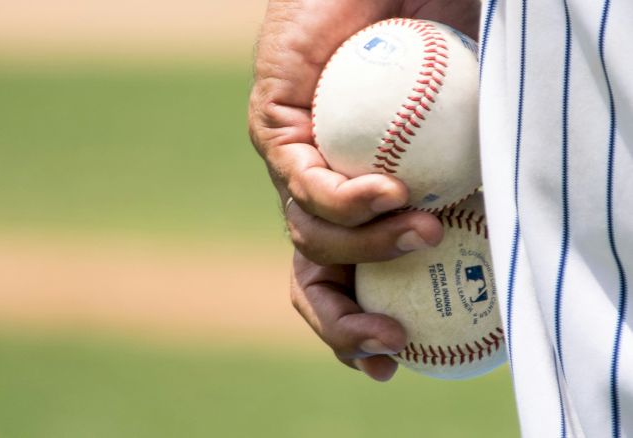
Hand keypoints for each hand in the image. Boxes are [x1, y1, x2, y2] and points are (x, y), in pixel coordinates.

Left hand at [249, 0, 479, 378]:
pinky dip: (348, 200)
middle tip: (390, 342)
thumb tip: (526, 229)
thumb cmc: (440, 48)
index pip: (346, 282)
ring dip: (371, 251)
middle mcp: (319, 193)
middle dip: (344, 325)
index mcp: (358, 205)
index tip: (398, 358)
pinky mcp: (274, 127)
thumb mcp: (475, 126)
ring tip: (423, 230)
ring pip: (311, 239)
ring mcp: (294, 164)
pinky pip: (302, 183)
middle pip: (312, 280)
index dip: (361, 329)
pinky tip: (389, 189)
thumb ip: (487, 175)